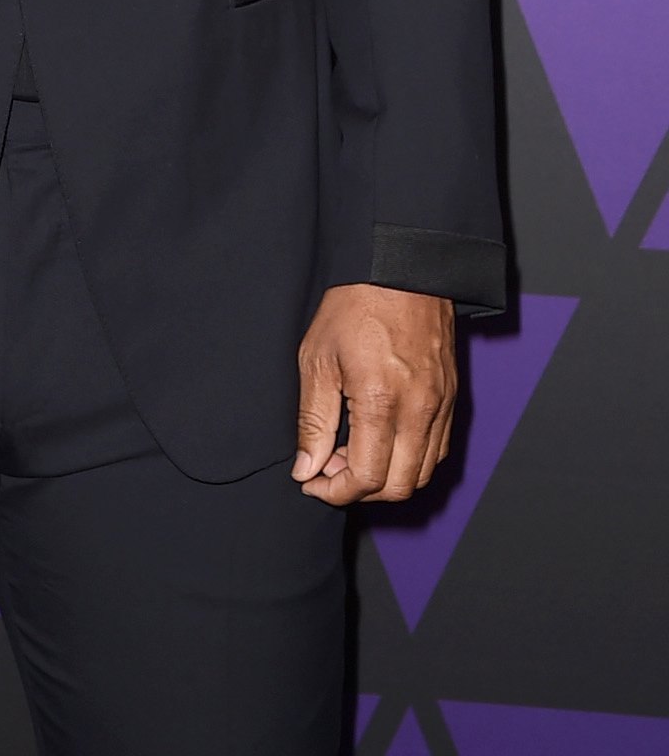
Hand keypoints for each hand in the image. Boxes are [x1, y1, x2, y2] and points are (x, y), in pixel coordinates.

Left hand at [291, 284, 455, 505]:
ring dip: (388, 478)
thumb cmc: (353, 305)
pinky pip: (438, 448)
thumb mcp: (317, 358)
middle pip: (400, 487)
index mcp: (382, 400)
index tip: (311, 481)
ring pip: (423, 473)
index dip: (335, 491)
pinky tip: (381, 439)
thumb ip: (312, 420)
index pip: (366, 478)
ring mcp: (441, 404)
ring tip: (352, 452)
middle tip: (329, 468)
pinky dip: (411, 459)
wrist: (400, 268)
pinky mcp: (451, 396)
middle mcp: (419, 409)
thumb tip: (306, 468)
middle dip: (360, 491)